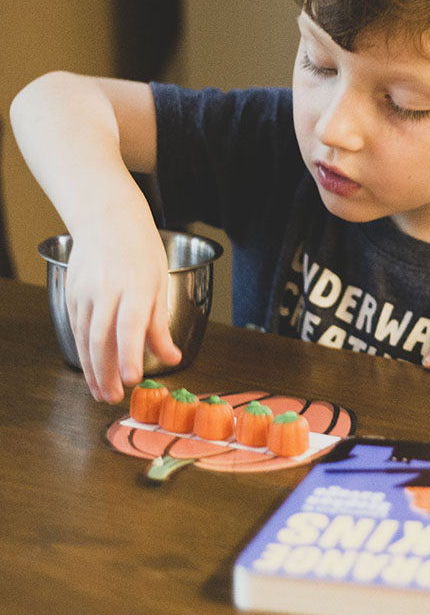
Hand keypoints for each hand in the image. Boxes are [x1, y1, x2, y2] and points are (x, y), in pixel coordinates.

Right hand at [65, 216, 180, 403]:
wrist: (107, 217)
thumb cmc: (140, 249)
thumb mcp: (159, 282)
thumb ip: (160, 324)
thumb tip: (171, 358)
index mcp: (135, 286)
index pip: (130, 326)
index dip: (130, 355)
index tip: (132, 379)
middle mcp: (106, 289)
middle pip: (101, 338)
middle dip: (106, 372)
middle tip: (113, 397)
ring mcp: (84, 291)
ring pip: (84, 337)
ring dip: (91, 368)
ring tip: (101, 391)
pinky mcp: (71, 293)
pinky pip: (76, 328)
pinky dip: (82, 351)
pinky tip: (90, 368)